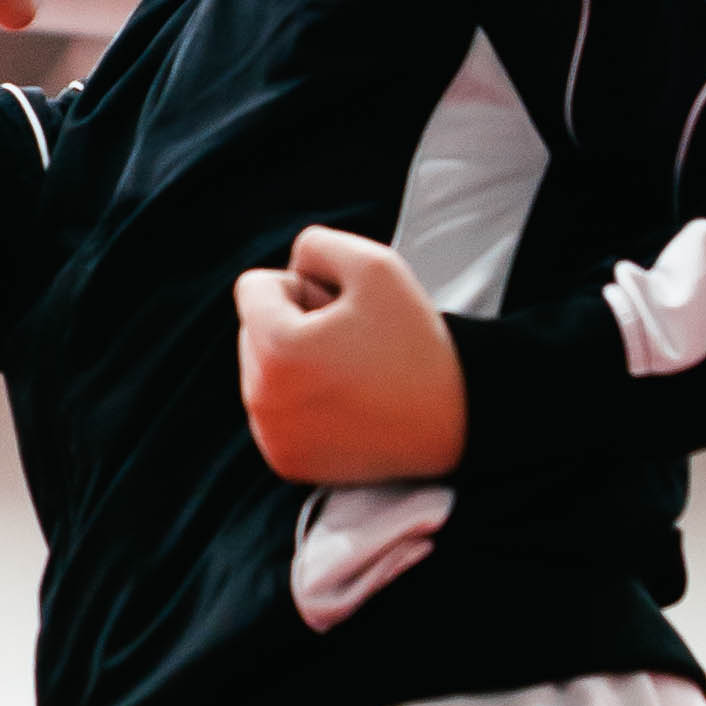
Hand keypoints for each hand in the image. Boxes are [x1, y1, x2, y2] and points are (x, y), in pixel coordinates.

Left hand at [234, 225, 467, 483]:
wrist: (453, 421)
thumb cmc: (415, 341)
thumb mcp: (374, 264)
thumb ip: (316, 244)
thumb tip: (289, 267)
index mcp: (275, 349)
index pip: (253, 287)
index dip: (302, 285)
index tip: (343, 310)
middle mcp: (261, 399)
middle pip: (251, 330)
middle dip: (292, 325)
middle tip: (351, 342)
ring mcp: (271, 437)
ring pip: (260, 371)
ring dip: (294, 362)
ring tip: (350, 373)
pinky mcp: (284, 461)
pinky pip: (273, 411)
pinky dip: (300, 401)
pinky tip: (345, 404)